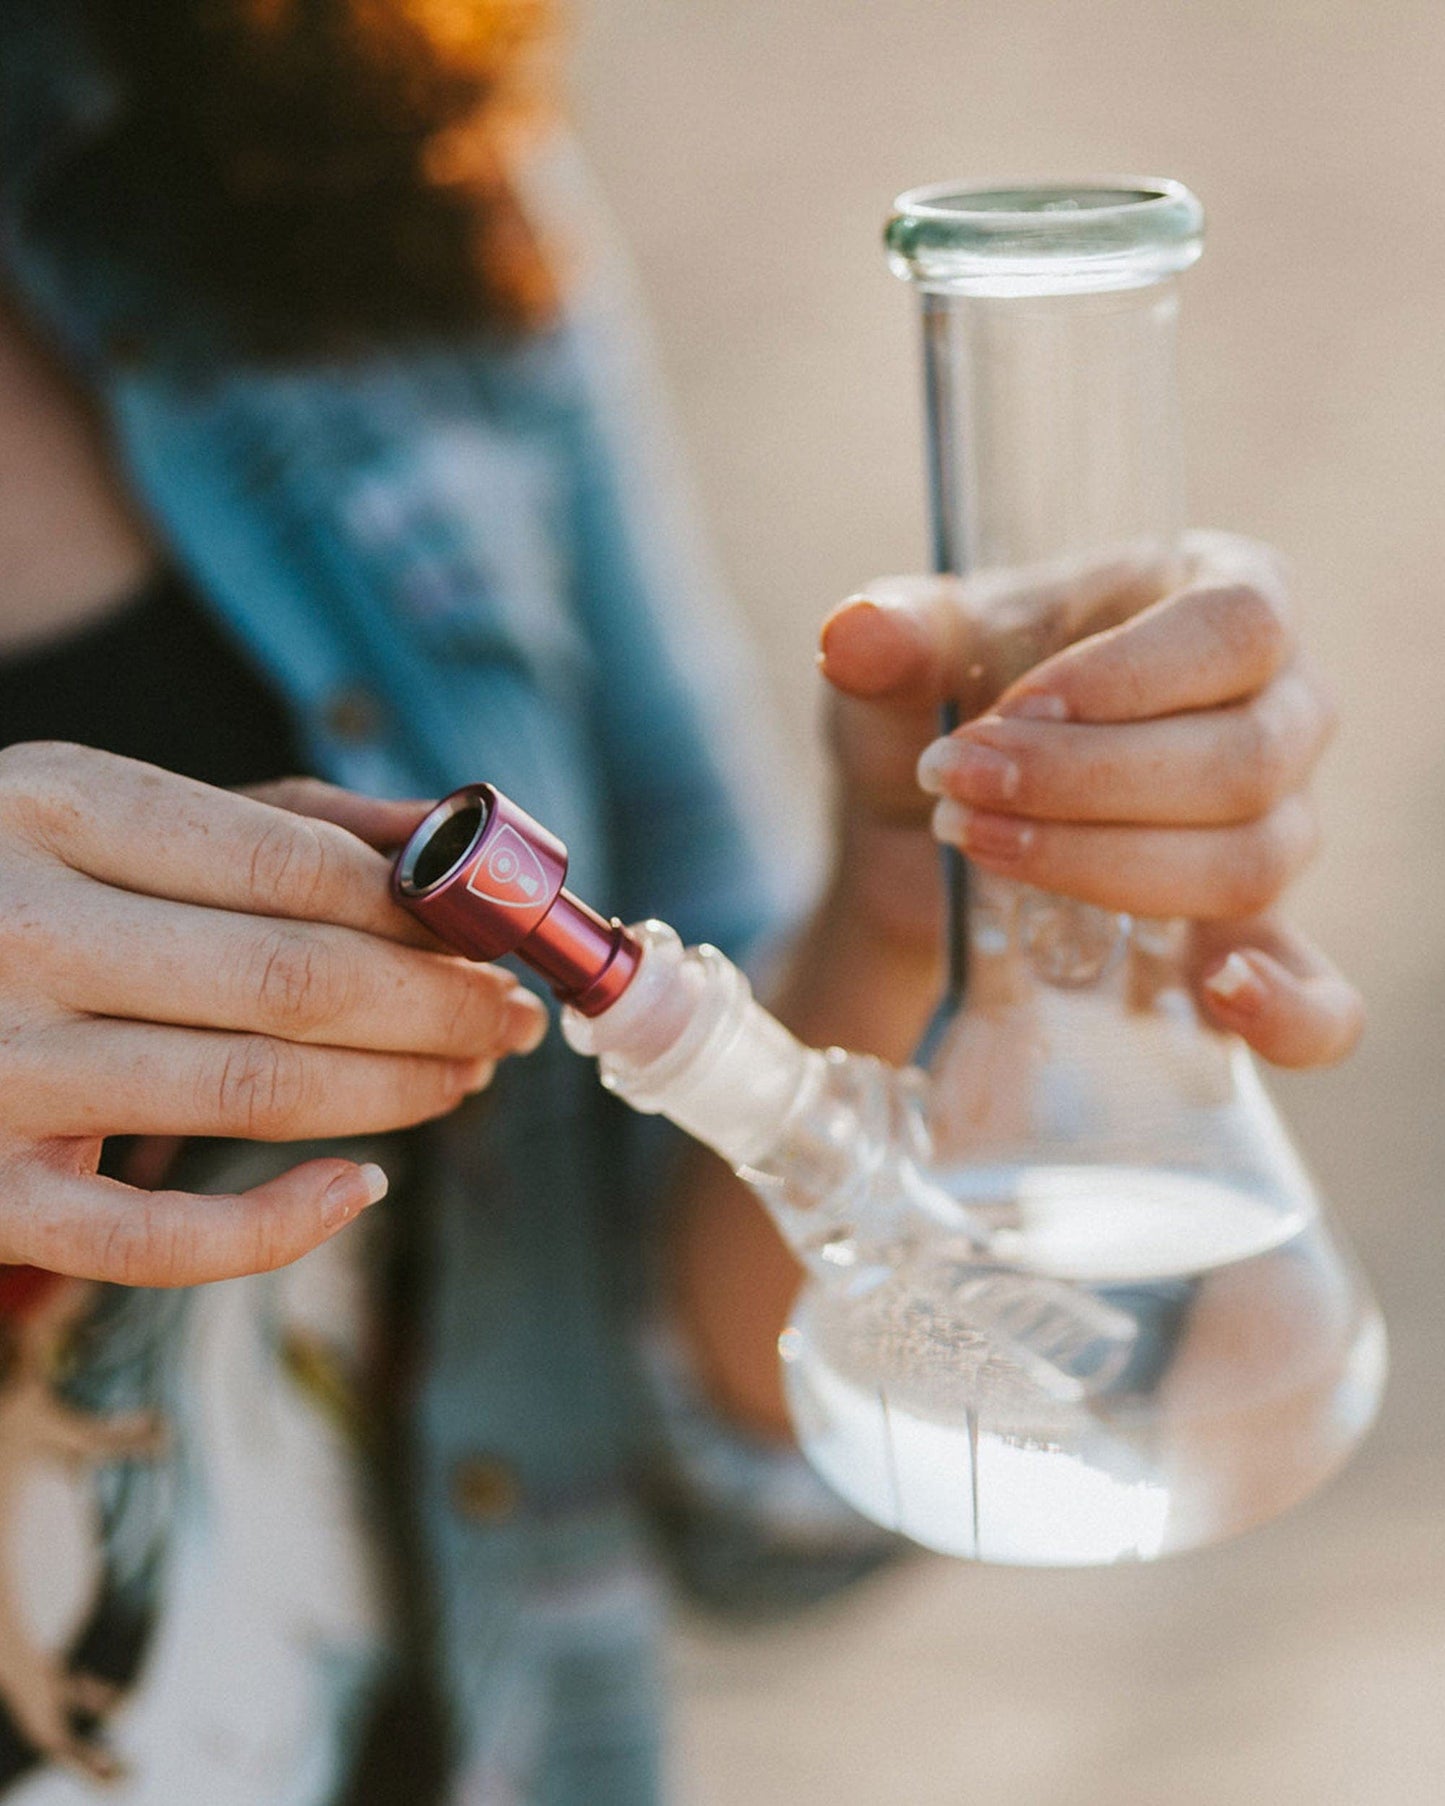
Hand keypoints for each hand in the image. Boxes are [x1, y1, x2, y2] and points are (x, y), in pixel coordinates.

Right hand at [0, 744, 545, 1284]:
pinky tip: (362, 1187)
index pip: (298, 866)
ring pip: (254, 1092)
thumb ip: (289, 819)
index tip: (500, 945)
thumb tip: (460, 838)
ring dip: (396, 1092)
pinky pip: (155, 1240)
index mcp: (56, 803)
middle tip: (510, 1020)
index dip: (427, 916)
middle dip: (440, 1006)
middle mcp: (18, 928)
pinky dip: (280, 1226)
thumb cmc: (6, 883)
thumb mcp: (117, 814)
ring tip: (465, 1076)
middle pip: (297, 981)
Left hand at [818, 532, 1361, 1068]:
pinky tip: (1219, 997)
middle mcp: (1282, 709)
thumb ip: (898, 634)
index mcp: (1229, 598)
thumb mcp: (913, 660)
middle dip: (1087, 783)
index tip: (1009, 711)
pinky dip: (1287, 1010)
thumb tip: (856, 634)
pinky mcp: (1253, 938)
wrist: (923, 822)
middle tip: (959, 784)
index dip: (1126, 679)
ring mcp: (1280, 828)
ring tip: (979, 847)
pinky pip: (1318, 994)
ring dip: (1106, 868)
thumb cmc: (945, 705)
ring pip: (1249, 862)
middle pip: (1245, 758)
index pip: (1235, 626)